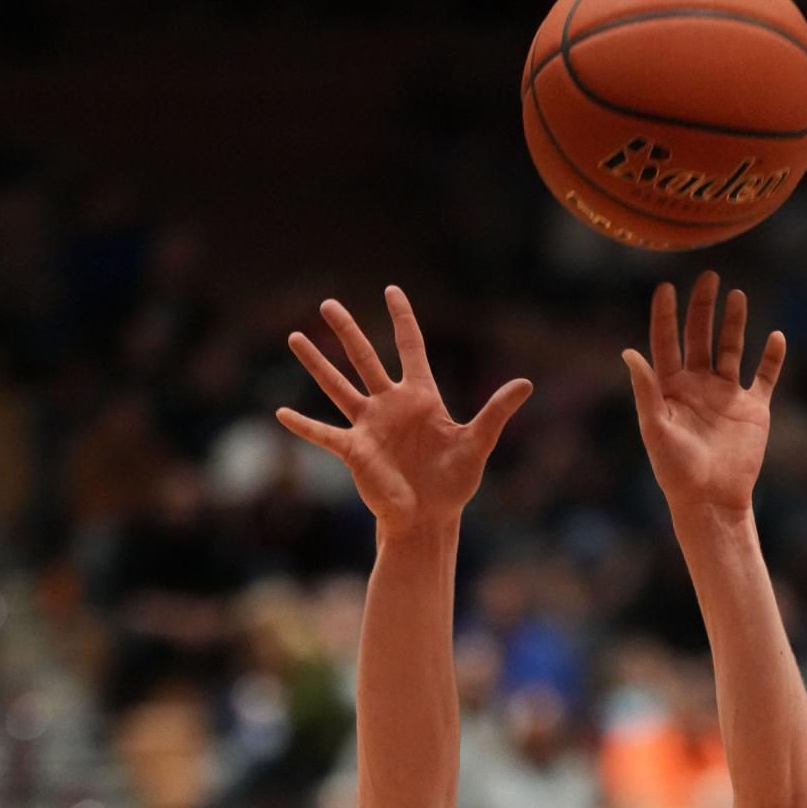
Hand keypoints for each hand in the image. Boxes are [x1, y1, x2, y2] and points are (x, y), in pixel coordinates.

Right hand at [277, 289, 531, 536]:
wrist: (429, 518)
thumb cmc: (454, 484)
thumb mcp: (477, 444)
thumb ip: (496, 412)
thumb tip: (526, 383)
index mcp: (420, 397)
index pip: (410, 347)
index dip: (402, 319)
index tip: (391, 290)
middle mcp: (390, 405)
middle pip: (365, 358)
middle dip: (347, 331)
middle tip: (328, 303)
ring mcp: (369, 426)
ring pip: (338, 386)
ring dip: (316, 364)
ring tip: (294, 338)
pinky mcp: (355, 450)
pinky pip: (324, 434)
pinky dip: (303, 425)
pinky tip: (280, 412)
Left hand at [622, 271, 785, 517]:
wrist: (711, 500)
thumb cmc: (677, 470)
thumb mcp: (655, 428)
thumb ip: (645, 390)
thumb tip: (628, 352)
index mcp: (671, 389)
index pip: (666, 344)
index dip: (666, 316)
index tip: (666, 287)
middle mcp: (698, 387)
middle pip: (700, 337)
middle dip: (703, 308)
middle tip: (708, 277)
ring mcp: (727, 396)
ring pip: (732, 349)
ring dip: (735, 323)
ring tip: (738, 295)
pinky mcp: (753, 409)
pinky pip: (765, 377)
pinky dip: (772, 358)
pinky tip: (776, 337)